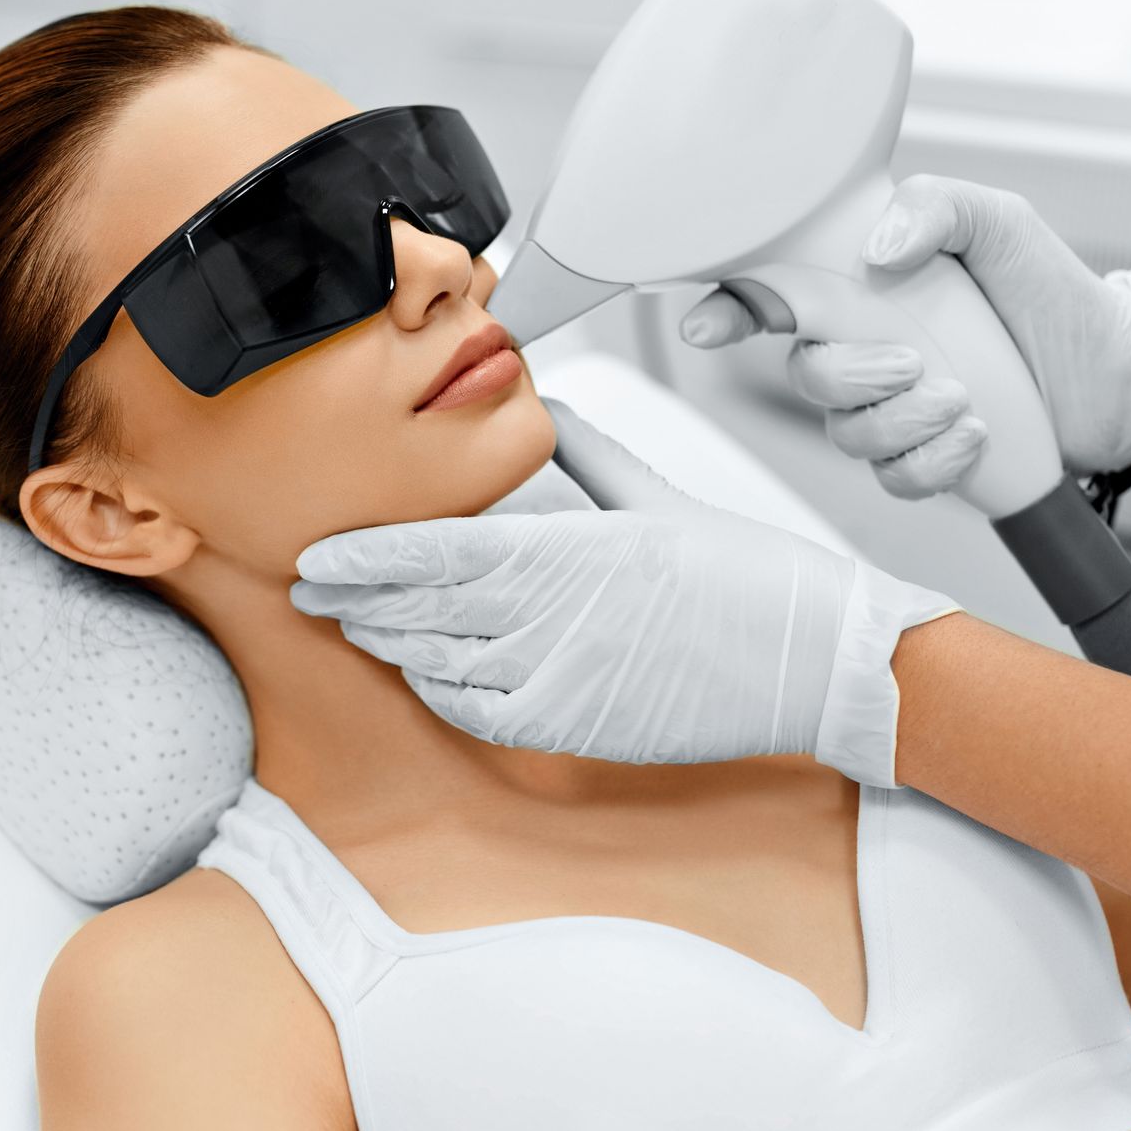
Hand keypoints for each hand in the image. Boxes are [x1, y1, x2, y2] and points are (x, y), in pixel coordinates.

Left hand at [288, 400, 957, 785]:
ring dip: (389, 644)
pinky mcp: (583, 726)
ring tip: (351, 624)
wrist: (820, 661)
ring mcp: (567, 677)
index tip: (319, 551)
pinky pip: (485, 716)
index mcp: (576, 547)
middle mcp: (560, 614)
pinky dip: (442, 695)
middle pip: (427, 607)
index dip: (370, 554)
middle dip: (358, 598)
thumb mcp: (665, 494)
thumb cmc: (751, 574)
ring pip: (444, 663)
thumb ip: (593, 454)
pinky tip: (421, 675)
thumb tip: (551, 405)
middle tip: (309, 584)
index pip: (443, 548)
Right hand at [680, 173, 1130, 498]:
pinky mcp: (923, 461)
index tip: (707, 327)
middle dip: (852, 378)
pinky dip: (933, 463)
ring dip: (903, 422)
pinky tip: (976, 436)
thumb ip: (936, 208)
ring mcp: (890, 410)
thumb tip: (877, 252)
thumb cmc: (1051, 293)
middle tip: (913, 364)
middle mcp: (865, 351)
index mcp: (864, 289)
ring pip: (846, 434)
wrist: (1120, 370)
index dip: (727, 310)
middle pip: (805, 376)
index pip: (773, 297)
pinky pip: (894, 479)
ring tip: (964, 402)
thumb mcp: (1001, 223)